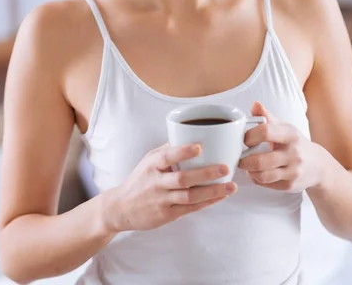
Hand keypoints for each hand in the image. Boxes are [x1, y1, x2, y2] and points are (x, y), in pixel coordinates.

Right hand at [105, 143, 237, 232]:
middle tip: (225, 168)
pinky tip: (220, 197)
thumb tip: (190, 136)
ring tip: (230, 186)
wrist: (121, 208)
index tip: (199, 147)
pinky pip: (190, 209)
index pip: (167, 157)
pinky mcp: (167, 215)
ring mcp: (162, 200)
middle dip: (205, 174)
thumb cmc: (140, 180)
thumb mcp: (148, 160)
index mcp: (152, 165)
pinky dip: (206, 203)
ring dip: (212, 192)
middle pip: (182, 179)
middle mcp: (156, 182)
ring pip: (189, 197)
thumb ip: (167, 150)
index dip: (183, 152)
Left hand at [238, 102, 324, 192]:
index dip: (249, 136)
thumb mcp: (284, 127)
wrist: (318, 165)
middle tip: (239, 157)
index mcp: (290, 135)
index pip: (265, 132)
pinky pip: (267, 184)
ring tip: (246, 165)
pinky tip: (256, 173)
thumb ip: (267, 117)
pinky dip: (257, 179)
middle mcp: (293, 154)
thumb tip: (255, 104)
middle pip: (260, 160)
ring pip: (262, 175)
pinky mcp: (290, 185)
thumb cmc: (295, 143)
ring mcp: (293, 171)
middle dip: (244, 160)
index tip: (244, 139)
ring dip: (249, 171)